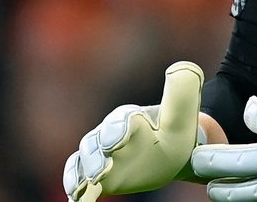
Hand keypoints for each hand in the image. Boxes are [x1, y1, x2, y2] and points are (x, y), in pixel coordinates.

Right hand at [63, 61, 204, 200]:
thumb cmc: (176, 131)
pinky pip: (78, 173)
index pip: (121, 120)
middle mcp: (111, 132)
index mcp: (131, 117)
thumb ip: (180, 92)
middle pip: (96, 140)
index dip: (118, 129)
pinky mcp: (98, 172)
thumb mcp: (182, 113)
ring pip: (84, 157)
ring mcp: (101, 152)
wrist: (173, 150)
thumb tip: (180, 67)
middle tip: (101, 170)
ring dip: (83, 171)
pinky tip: (76, 197)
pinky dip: (74, 183)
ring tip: (88, 184)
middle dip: (96, 155)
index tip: (118, 141)